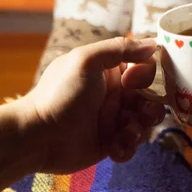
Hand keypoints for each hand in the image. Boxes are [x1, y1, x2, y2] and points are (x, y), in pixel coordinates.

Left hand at [22, 37, 164, 173]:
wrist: (37, 136)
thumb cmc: (60, 93)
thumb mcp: (87, 60)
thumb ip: (121, 48)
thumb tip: (154, 43)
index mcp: (111, 73)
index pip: (145, 69)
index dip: (147, 76)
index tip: (131, 82)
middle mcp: (115, 95)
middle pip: (152, 98)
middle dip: (151, 107)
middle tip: (140, 113)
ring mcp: (114, 120)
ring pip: (146, 122)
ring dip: (141, 128)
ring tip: (126, 132)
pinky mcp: (111, 143)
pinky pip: (132, 145)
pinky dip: (127, 147)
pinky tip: (114, 147)